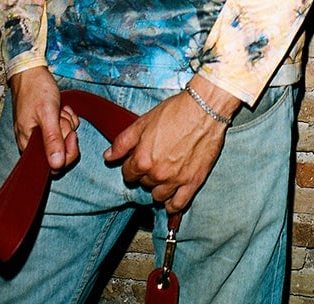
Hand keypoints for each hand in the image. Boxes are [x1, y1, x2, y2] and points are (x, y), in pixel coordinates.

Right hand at [8, 66, 79, 170]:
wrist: (32, 73)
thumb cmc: (36, 90)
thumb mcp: (47, 114)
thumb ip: (52, 140)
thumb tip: (56, 165)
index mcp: (29, 145)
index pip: (53, 166)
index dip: (67, 153)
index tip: (72, 136)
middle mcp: (34, 142)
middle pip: (62, 151)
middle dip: (66, 132)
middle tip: (60, 117)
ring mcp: (42, 132)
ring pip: (65, 136)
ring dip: (66, 121)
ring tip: (57, 109)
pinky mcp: (48, 124)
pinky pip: (65, 126)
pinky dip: (66, 116)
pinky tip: (60, 107)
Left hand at [105, 78, 241, 213]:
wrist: (205, 109)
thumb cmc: (176, 111)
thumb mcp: (143, 122)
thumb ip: (123, 142)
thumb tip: (108, 157)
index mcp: (143, 160)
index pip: (128, 174)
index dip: (132, 166)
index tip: (139, 159)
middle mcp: (158, 174)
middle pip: (144, 184)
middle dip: (146, 174)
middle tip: (156, 160)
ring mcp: (176, 180)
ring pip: (158, 196)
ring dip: (159, 188)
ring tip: (165, 175)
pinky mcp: (193, 182)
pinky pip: (179, 204)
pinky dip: (173, 205)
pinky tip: (171, 199)